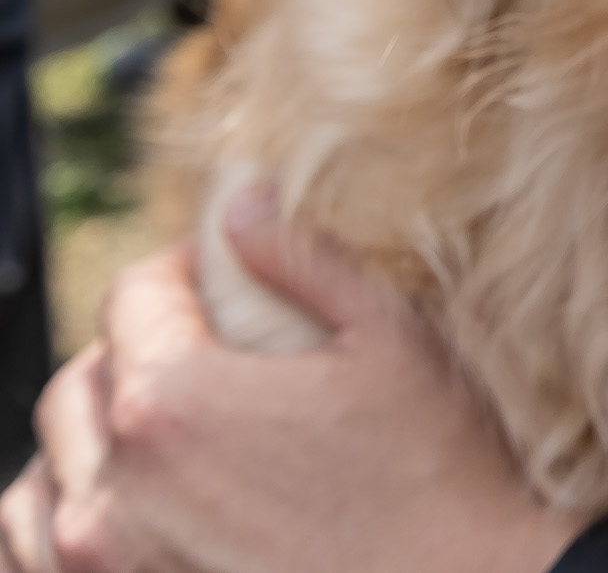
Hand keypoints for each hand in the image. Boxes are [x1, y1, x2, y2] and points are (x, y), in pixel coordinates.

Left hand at [0, 186, 580, 572]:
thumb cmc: (435, 475)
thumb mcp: (391, 340)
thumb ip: (302, 261)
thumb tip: (239, 202)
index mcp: (173, 400)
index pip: (131, 295)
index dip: (179, 268)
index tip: (221, 274)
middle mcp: (117, 489)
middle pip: (79, 383)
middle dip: (134, 350)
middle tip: (206, 355)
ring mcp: (106, 566)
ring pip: (44, 480)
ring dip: (90, 445)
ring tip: (160, 438)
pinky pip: (42, 559)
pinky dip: (70, 524)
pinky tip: (135, 511)